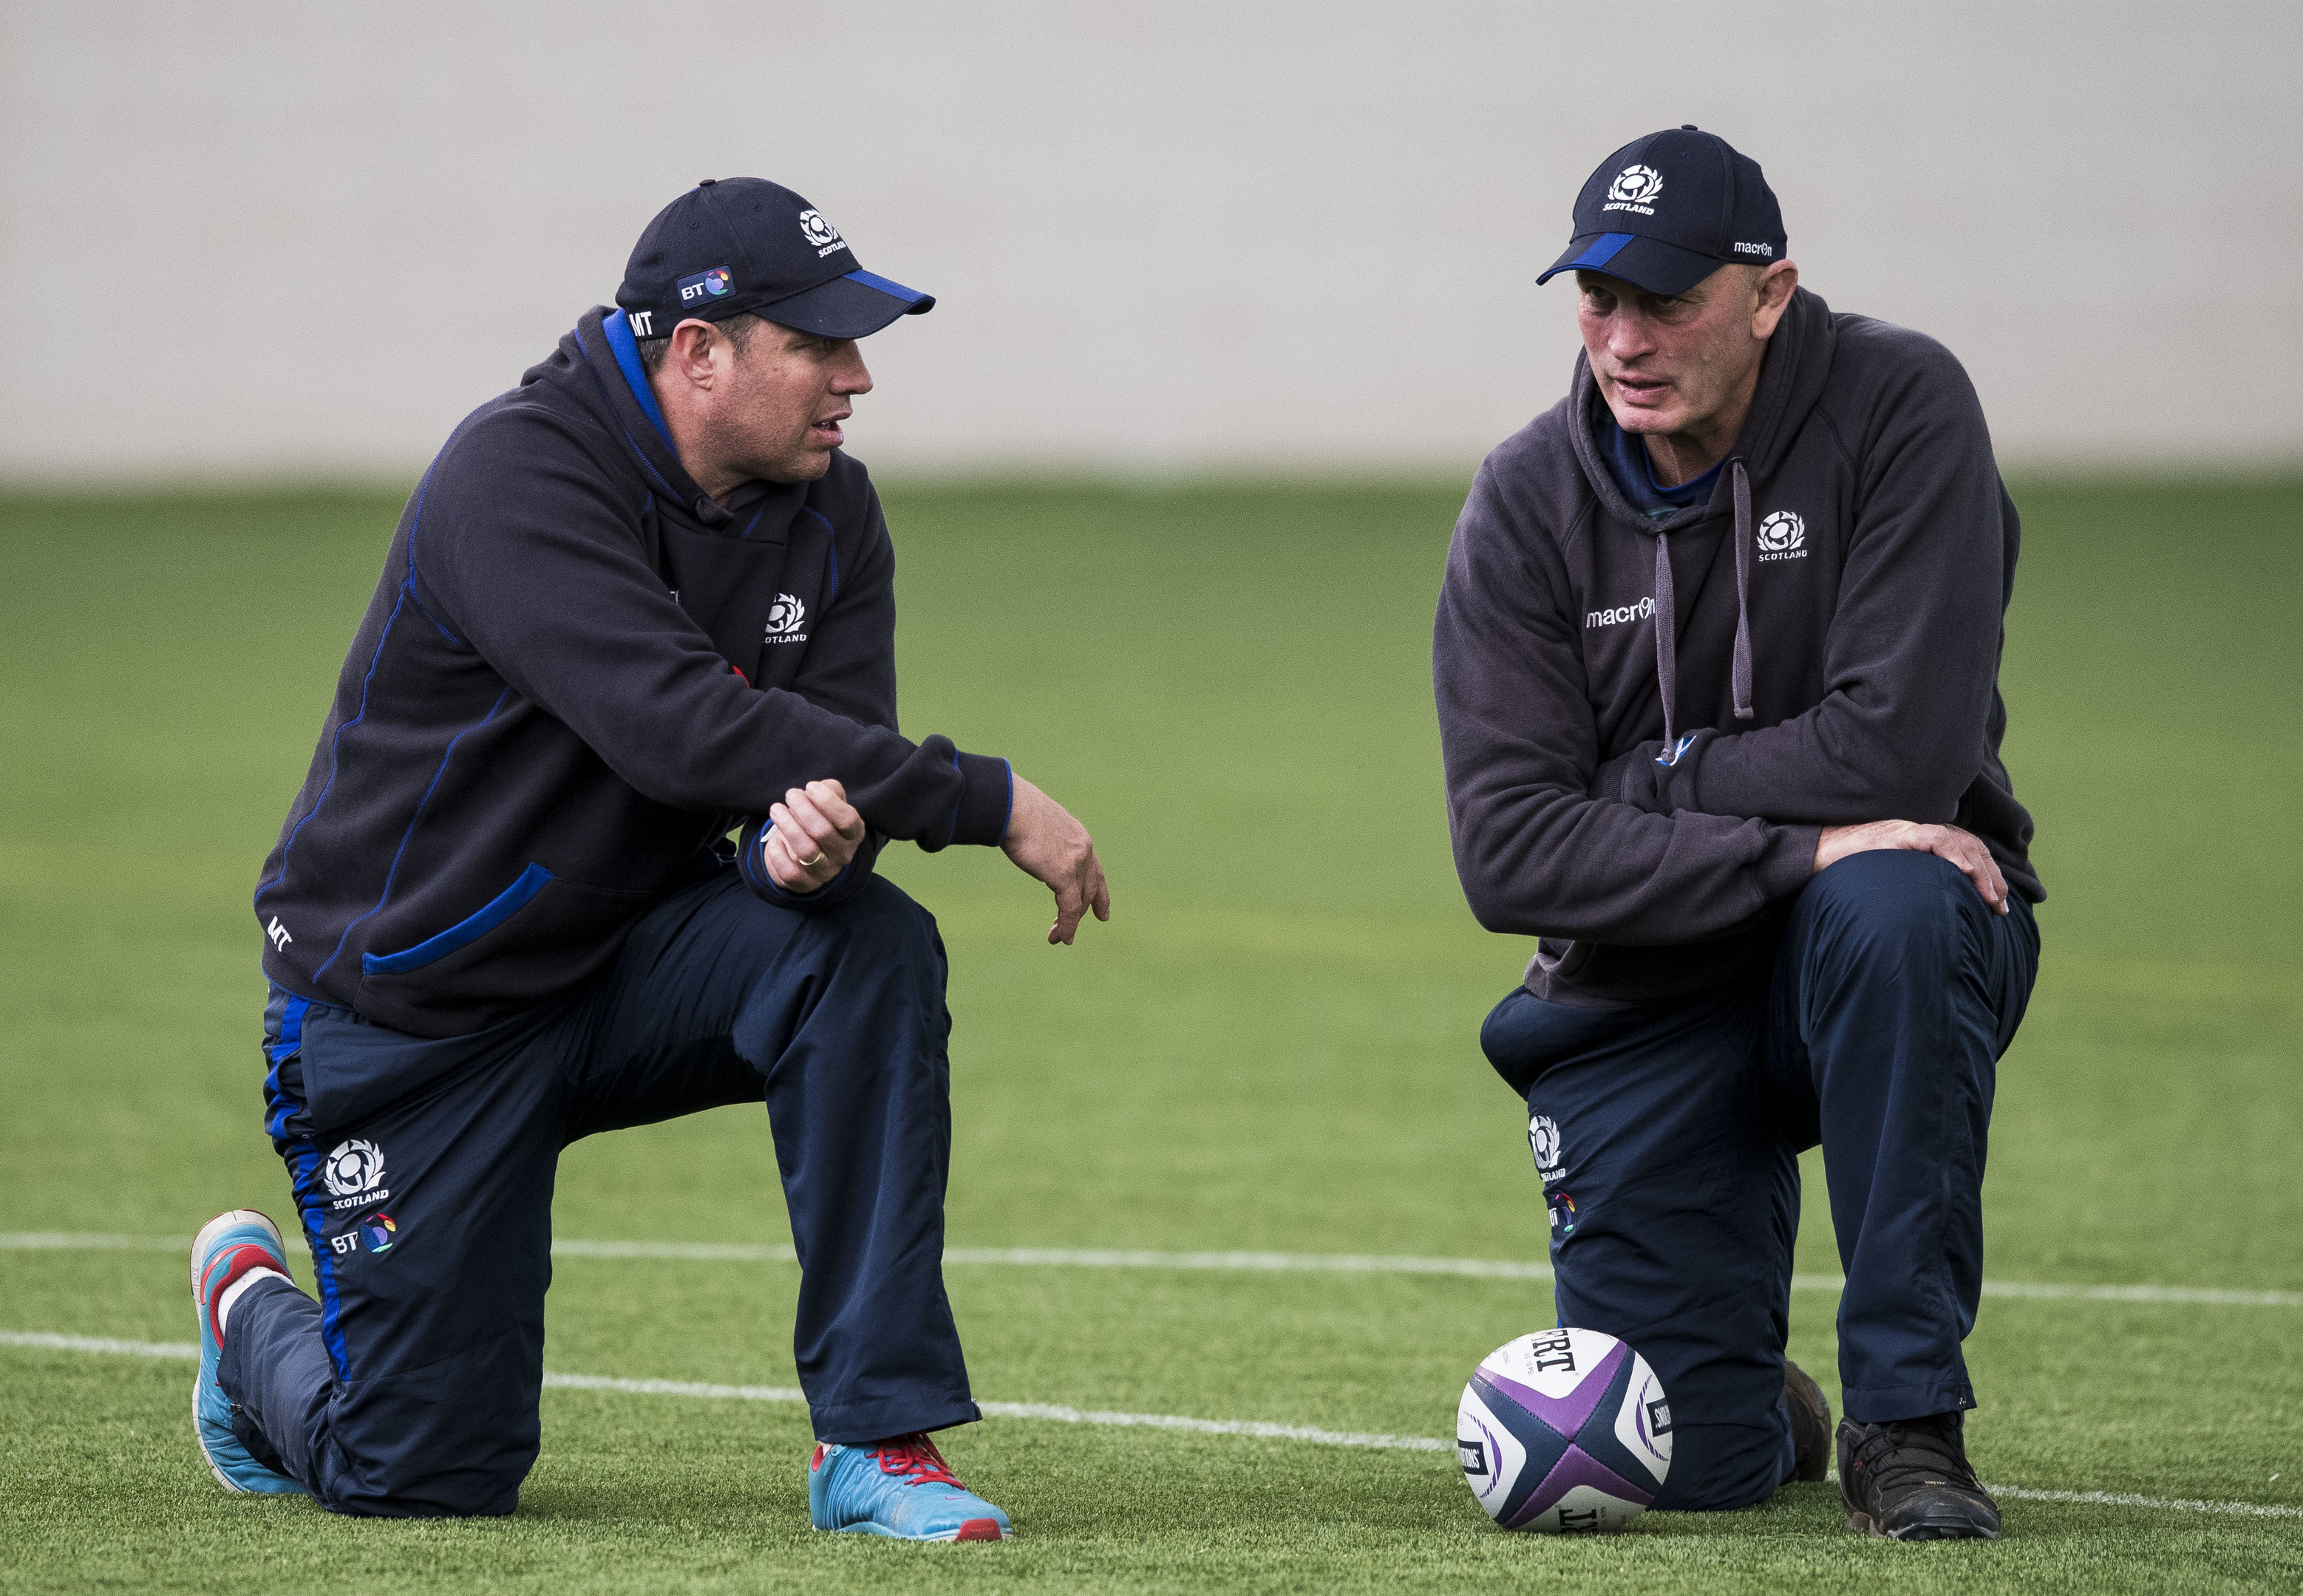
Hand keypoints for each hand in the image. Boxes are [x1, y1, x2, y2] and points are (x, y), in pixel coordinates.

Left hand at [763, 779, 866, 893]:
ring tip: (776, 809)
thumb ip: (829, 790)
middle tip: (790, 795)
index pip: (847, 819)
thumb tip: (818, 788)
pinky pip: (789, 871)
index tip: (810, 786)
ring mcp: (825, 872)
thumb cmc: (819, 821)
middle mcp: (843, 855)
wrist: (807, 855)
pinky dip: (778, 854)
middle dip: (803, 809)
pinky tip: (775, 840)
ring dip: (788, 826)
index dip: (827, 801)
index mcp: (854, 834)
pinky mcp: (805, 884)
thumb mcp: (830, 803)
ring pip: (806, 850)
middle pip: (823, 832)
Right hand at [1001, 774, 1110, 944]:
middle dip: (1080, 913)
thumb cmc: (1014, 809)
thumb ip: (1040, 839)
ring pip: (1080, 901)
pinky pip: (1069, 907)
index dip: (1100, 894)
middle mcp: (1083, 849)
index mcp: (1078, 836)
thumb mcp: (1036, 824)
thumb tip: (1026, 842)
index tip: (1104, 914)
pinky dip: (1066, 925)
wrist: (1011, 805)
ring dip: (1069, 923)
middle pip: (1088, 889)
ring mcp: (1076, 861)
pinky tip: (1061, 937)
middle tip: (1067, 934)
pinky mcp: (1063, 873)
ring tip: (1059, 939)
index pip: (1095, 871)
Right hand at [1814, 820, 2008, 914]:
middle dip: (1992, 878)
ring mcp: (1911, 832)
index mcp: (1925, 843)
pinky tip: (1966, 872)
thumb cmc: (1851, 872)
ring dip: (1980, 871)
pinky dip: (1953, 854)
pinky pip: (1934, 839)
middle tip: (2000, 907)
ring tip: (1990, 897)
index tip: (1999, 904)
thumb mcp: (1893, 880)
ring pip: (1960, 843)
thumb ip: (1916, 887)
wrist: (1819, 854)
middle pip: (1972, 847)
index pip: (1969, 853)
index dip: (1989, 876)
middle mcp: (1923, 833)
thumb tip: (1938, 915)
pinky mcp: (1898, 835)